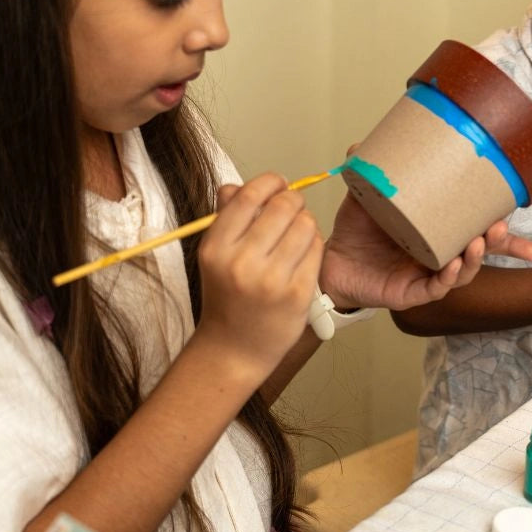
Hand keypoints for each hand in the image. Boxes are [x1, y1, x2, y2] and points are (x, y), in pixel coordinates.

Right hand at [195, 173, 321, 380]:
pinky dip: (314, 244)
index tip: (277, 184)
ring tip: (298, 231)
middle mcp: (242, 262)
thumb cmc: (226, 296)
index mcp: (216, 247)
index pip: (249, 196)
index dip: (270, 182)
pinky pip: (317, 250)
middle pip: (283, 206)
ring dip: (306, 221)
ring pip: (305, 225)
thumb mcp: (215, 255)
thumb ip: (225, 216)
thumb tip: (236, 185)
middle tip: (293, 206)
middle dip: (293, 200)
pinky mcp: (298, 294)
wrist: (234, 349)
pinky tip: (305, 251)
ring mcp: (272, 280)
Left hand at [317, 191, 531, 310]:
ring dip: (475, 259)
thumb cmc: (356, 231)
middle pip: (481, 250)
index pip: (477, 226)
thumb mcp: (365, 199)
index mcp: (437, 230)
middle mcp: (439, 253)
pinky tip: (453, 266)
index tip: (513, 211)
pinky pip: (436, 288)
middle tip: (500, 227)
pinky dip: (448, 278)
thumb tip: (361, 144)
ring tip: (478, 243)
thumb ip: (370, 175)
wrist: (330, 262)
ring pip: (464, 271)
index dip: (502, 226)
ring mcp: (427, 274)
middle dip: (499, 242)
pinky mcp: (412, 293)